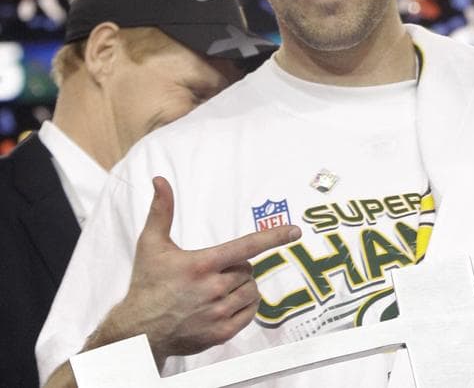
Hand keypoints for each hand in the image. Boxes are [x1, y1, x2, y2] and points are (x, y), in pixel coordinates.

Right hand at [92, 176, 300, 364]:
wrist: (138, 332)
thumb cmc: (147, 284)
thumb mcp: (151, 244)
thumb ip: (161, 210)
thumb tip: (160, 180)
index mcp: (202, 264)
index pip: (246, 246)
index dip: (273, 237)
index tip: (295, 231)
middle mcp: (213, 288)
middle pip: (248, 269)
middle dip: (236, 267)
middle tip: (211, 273)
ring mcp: (218, 313)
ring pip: (251, 290)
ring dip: (241, 286)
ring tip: (216, 289)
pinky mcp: (221, 333)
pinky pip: (250, 312)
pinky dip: (244, 305)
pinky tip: (225, 303)